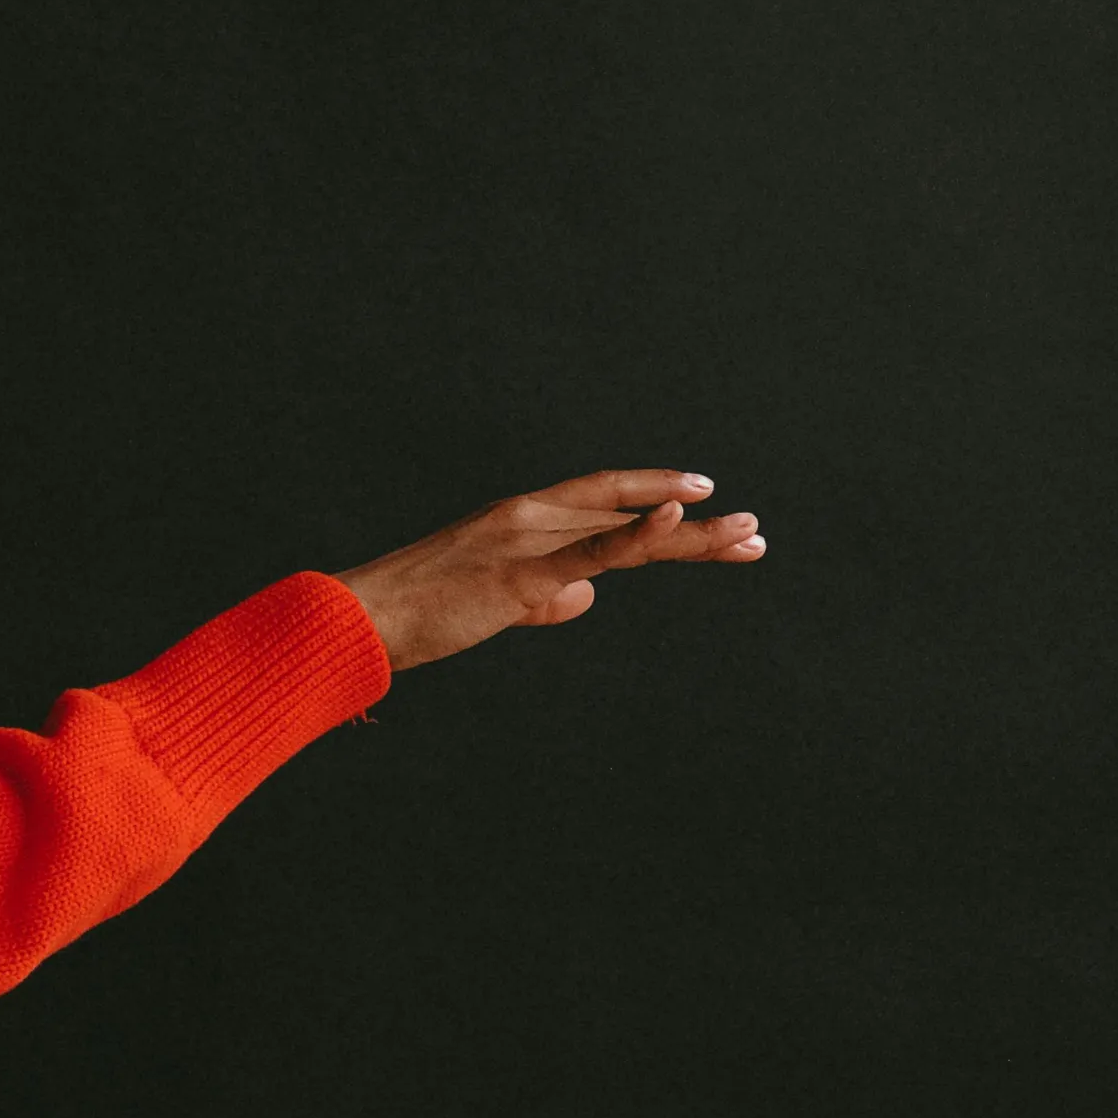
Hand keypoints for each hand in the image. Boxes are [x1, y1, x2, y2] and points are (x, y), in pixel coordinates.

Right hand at [336, 467, 765, 671]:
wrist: (362, 620)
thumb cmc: (417, 615)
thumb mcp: (492, 601)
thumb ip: (542, 595)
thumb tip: (587, 600)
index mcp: (519, 520)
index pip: (602, 501)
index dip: (655, 497)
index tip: (706, 501)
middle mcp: (528, 516)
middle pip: (627, 512)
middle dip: (695, 523)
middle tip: (755, 533)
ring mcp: (525, 540)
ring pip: (625, 530)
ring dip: (692, 533)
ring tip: (749, 535)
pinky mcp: (520, 573)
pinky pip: (592, 553)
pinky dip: (640, 534)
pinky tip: (678, 516)